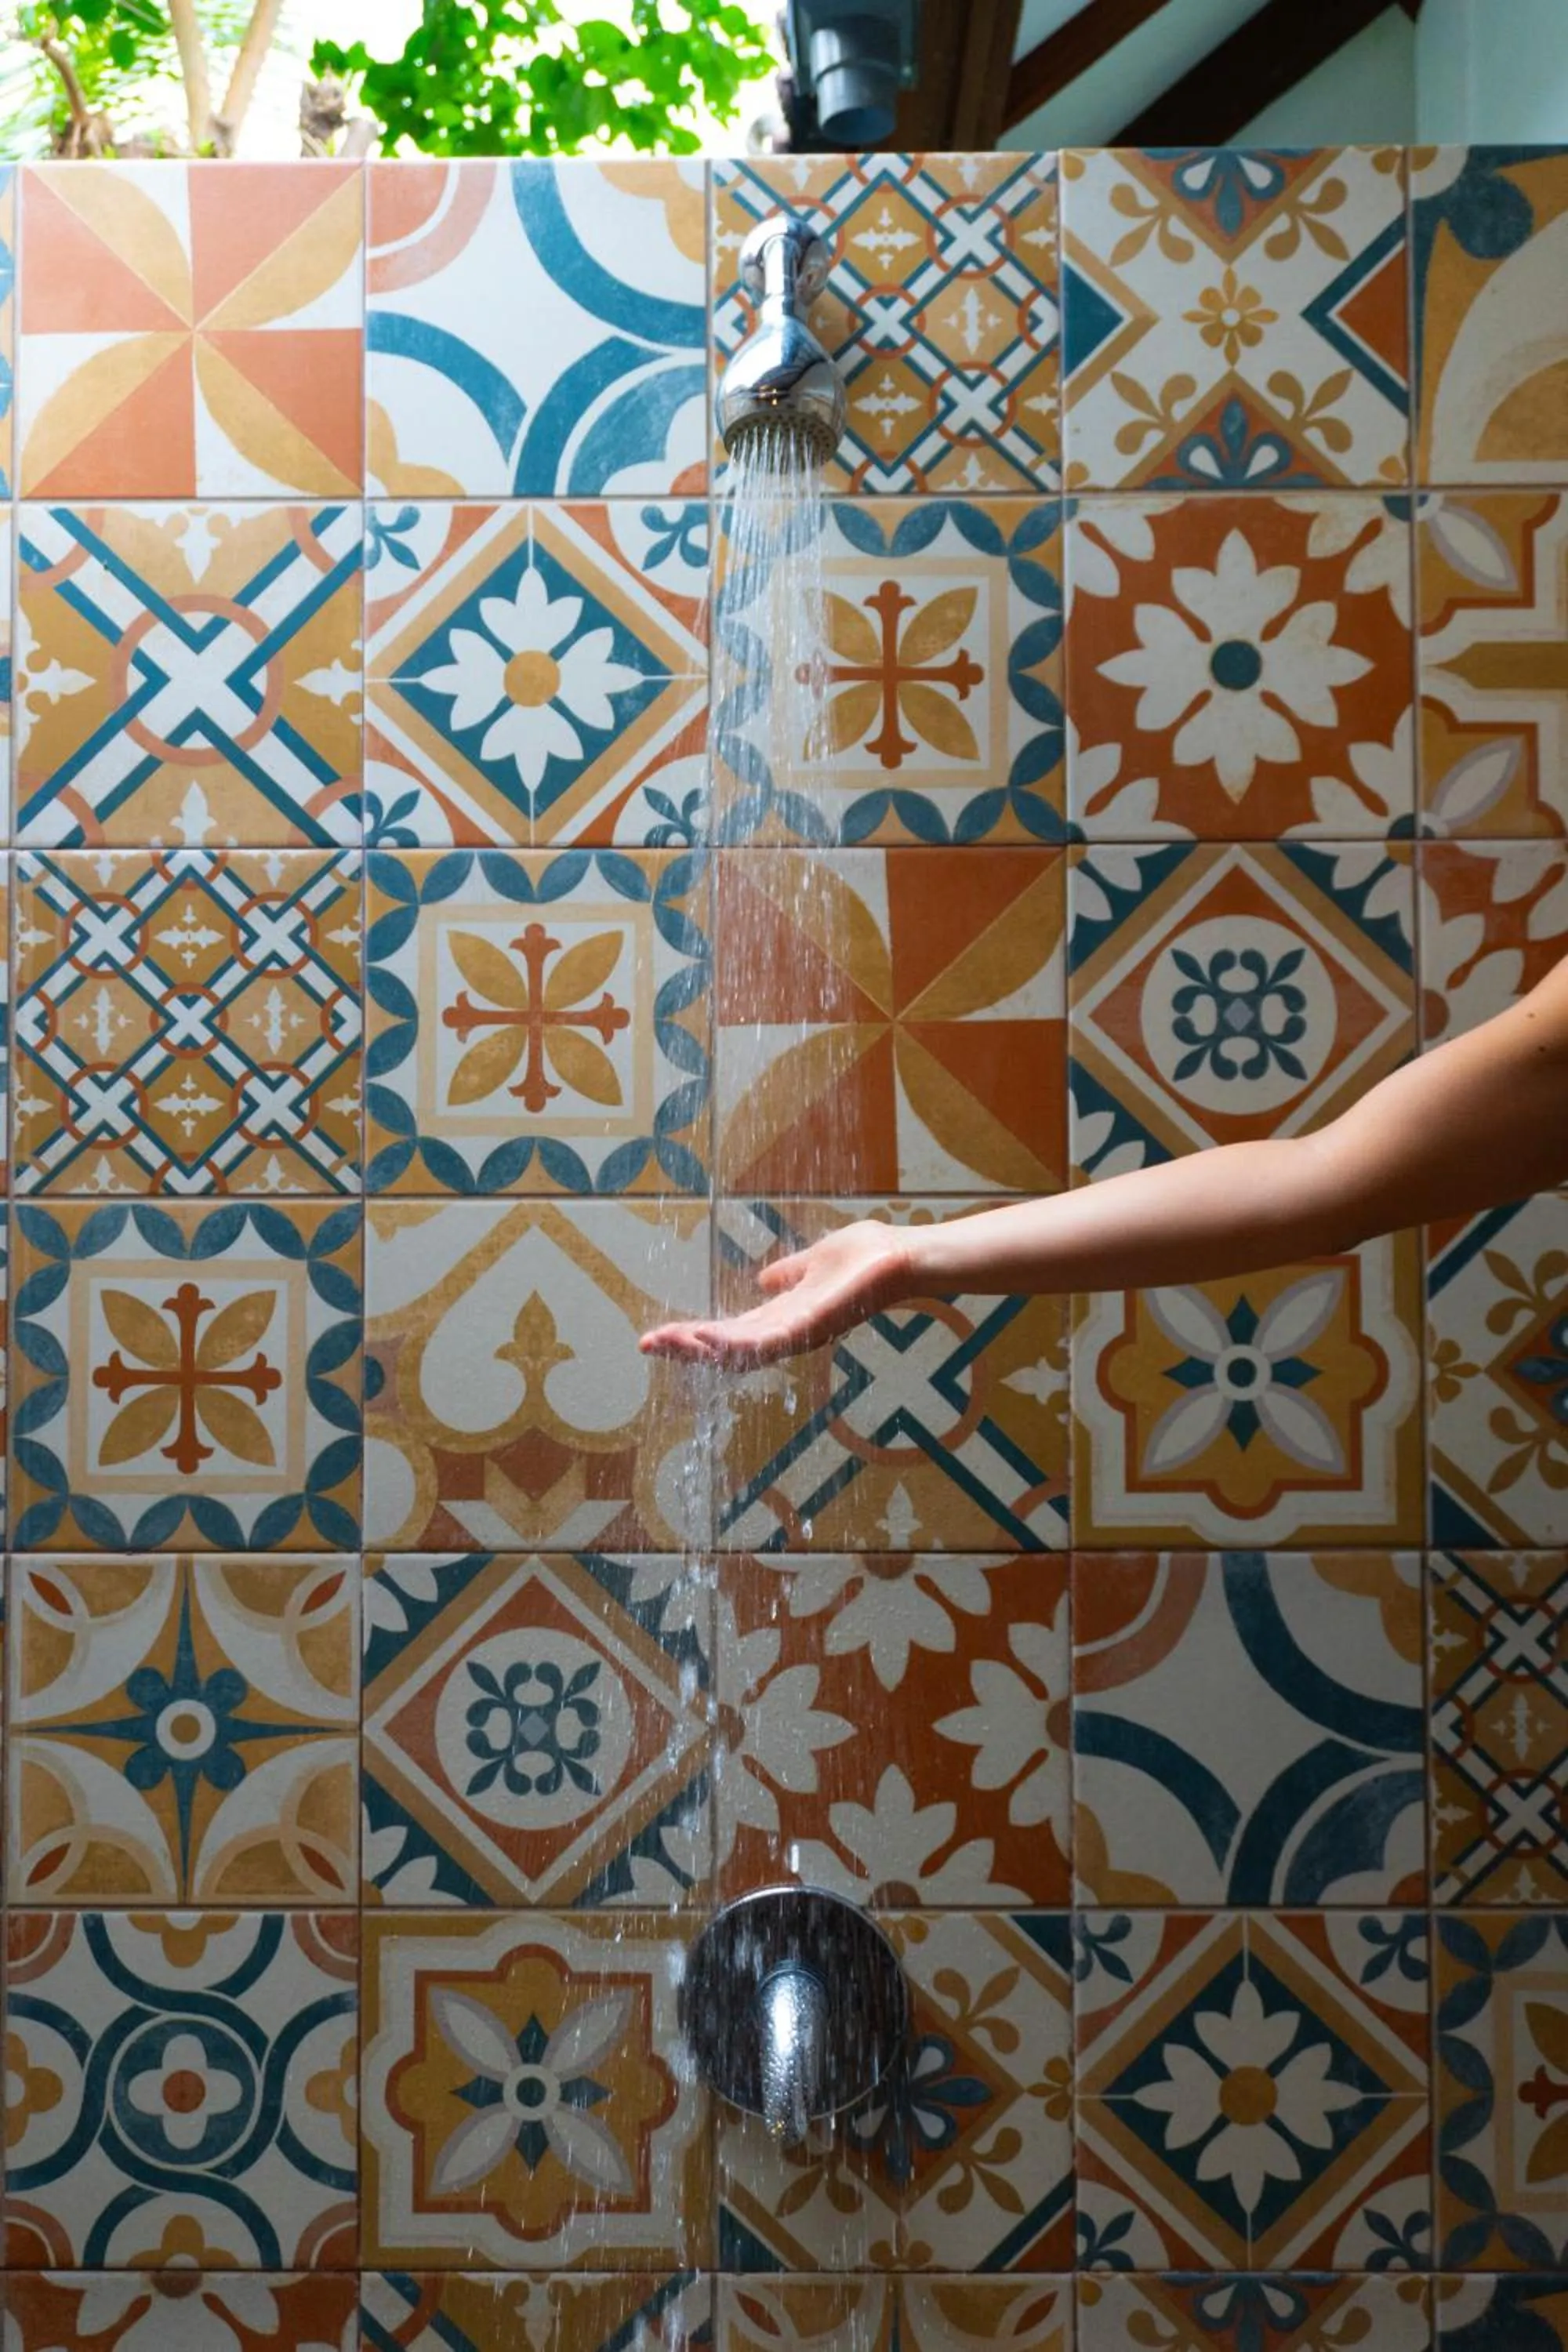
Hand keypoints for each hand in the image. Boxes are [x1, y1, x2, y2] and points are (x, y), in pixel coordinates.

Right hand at [640, 1220, 913, 1365]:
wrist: (902, 1258)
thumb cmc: (867, 1259)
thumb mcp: (813, 1262)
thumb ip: (789, 1274)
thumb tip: (765, 1279)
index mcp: (784, 1316)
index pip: (731, 1330)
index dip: (695, 1335)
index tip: (659, 1335)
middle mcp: (788, 1332)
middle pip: (727, 1347)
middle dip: (685, 1348)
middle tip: (646, 1344)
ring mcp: (799, 1333)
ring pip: (739, 1350)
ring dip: (700, 1348)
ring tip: (664, 1341)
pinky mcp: (811, 1327)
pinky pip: (766, 1341)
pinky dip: (733, 1343)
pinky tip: (704, 1336)